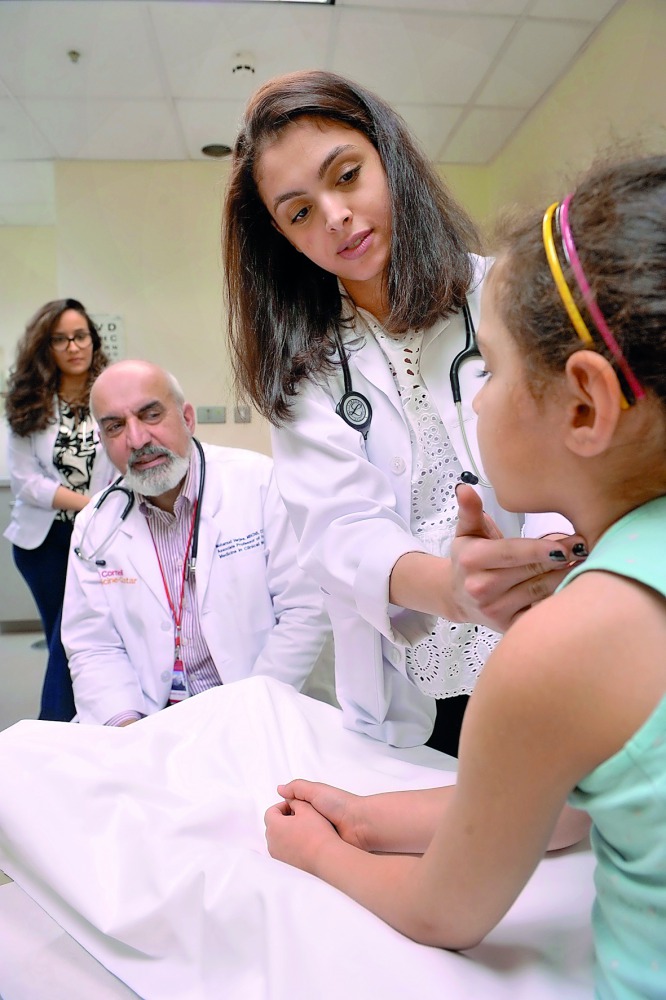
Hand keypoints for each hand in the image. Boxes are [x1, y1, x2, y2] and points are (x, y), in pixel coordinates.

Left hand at [265, 795, 340, 873]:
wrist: (326, 857)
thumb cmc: (317, 833)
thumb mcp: (307, 808)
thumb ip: (295, 800)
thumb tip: (289, 799)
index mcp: (274, 826)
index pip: (271, 811)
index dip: (283, 805)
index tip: (295, 806)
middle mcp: (272, 842)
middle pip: (273, 824)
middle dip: (284, 817)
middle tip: (300, 816)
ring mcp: (277, 854)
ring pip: (277, 837)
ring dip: (287, 830)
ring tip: (304, 828)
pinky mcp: (285, 862)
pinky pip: (282, 848)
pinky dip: (289, 842)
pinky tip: (304, 841)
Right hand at [276, 779, 367, 849]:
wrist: (359, 825)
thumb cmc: (339, 804)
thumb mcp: (315, 790)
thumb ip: (297, 788)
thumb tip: (279, 789)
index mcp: (314, 803)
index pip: (293, 807)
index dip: (285, 811)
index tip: (276, 818)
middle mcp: (317, 817)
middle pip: (296, 823)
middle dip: (289, 827)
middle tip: (277, 835)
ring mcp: (321, 832)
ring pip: (302, 836)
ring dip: (297, 838)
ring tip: (286, 844)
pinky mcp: (325, 845)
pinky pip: (311, 847)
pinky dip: (306, 848)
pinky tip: (297, 851)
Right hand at [450, 485, 586, 632]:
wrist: (457, 597)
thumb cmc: (468, 558)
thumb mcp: (466, 532)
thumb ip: (470, 510)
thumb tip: (465, 487)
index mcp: (472, 560)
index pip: (512, 553)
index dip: (541, 549)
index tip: (568, 543)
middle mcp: (481, 587)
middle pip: (531, 571)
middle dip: (561, 558)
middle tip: (584, 547)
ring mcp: (495, 609)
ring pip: (540, 591)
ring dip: (565, 576)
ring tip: (583, 562)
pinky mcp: (508, 625)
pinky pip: (541, 610)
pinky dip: (559, 598)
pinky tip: (572, 584)